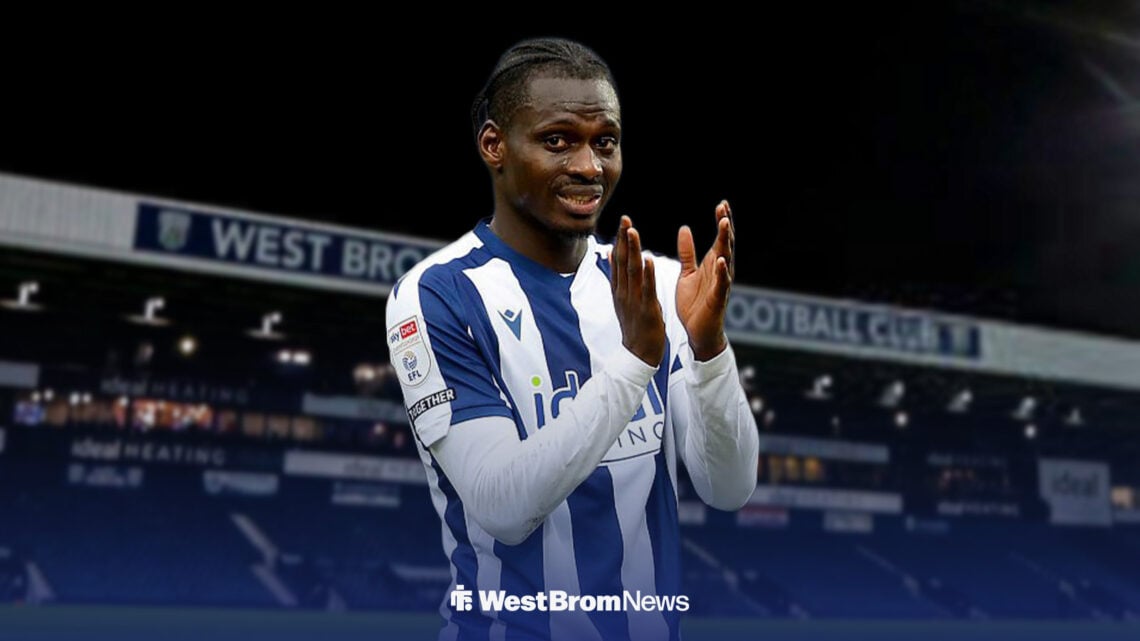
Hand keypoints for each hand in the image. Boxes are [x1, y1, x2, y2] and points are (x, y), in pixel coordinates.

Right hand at [609, 215, 665, 366]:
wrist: (638, 354)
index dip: (620, 239)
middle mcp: (623, 292)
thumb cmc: (634, 325)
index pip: (618, 259)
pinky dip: (647, 273)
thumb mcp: (622, 299)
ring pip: (632, 271)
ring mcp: (633, 300)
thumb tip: (611, 253)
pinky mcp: (646, 309)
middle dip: (624, 239)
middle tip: (625, 218)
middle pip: (622, 261)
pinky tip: (648, 259)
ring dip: (633, 250)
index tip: (623, 221)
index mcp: (619, 289)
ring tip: (633, 231)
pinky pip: (646, 288)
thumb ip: (618, 277)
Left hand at [676, 200, 734, 360]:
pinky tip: (722, 260)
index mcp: (713, 264)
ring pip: (726, 259)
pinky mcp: (718, 299)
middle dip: (726, 226)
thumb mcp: (687, 272)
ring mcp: (721, 284)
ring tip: (724, 225)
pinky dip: (723, 272)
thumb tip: (685, 228)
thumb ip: (687, 252)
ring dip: (726, 242)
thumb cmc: (695, 303)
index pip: (720, 238)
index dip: (722, 221)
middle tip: (724, 208)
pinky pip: (722, 284)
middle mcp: (720, 271)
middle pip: (726, 244)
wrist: (697, 331)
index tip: (721, 204)